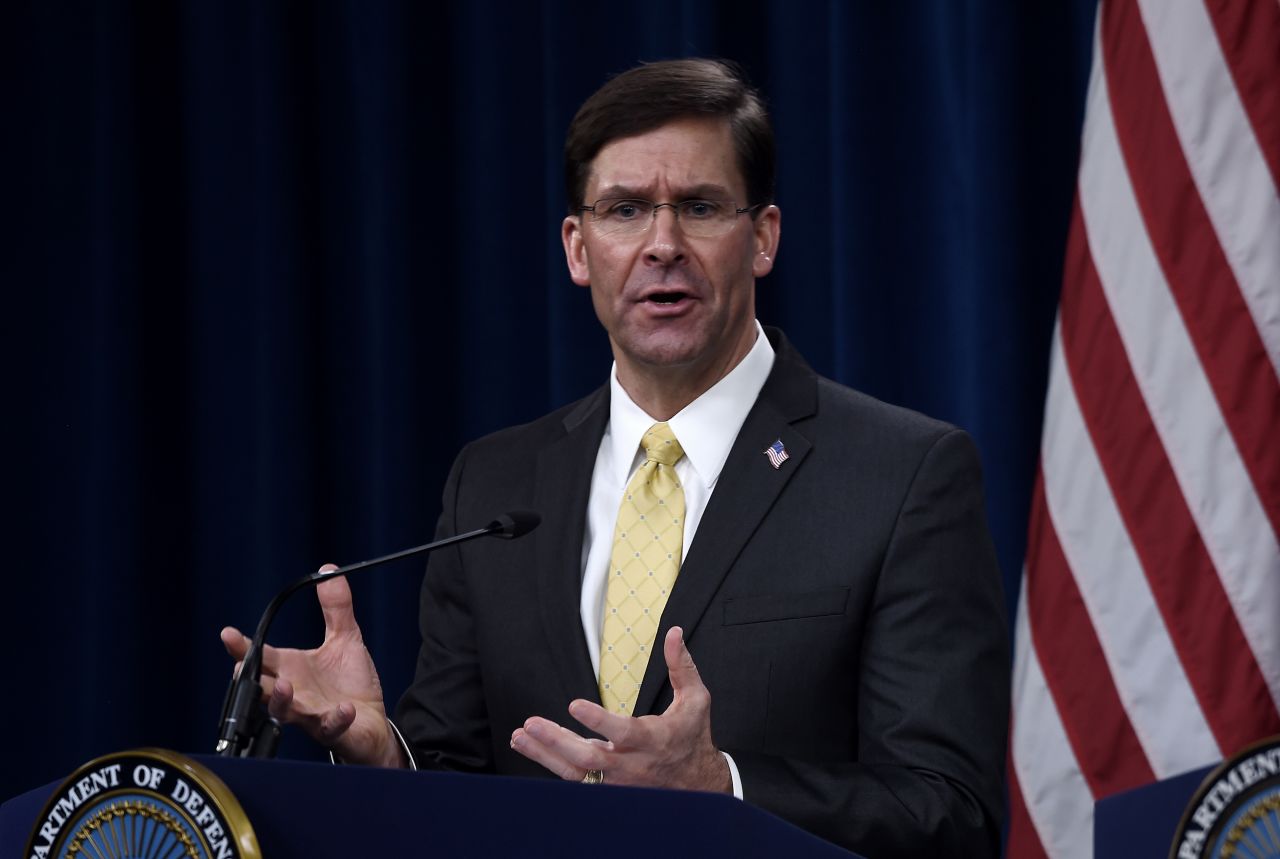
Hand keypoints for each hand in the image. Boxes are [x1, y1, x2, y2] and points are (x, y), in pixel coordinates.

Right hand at [220, 569, 403, 767]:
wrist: (371, 720)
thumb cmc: (350, 683)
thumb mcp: (345, 639)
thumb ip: (336, 608)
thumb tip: (329, 570)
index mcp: (291, 669)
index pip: (261, 656)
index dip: (242, 646)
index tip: (227, 634)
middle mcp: (295, 693)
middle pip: (264, 687)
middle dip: (251, 679)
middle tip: (242, 667)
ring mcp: (311, 714)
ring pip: (287, 712)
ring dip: (283, 700)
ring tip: (285, 685)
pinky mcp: (334, 730)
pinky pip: (331, 727)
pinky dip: (336, 719)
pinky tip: (344, 709)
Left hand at [509, 626, 729, 791]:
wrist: (698, 787)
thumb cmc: (693, 738)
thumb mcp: (695, 700)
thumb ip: (681, 666)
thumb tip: (674, 633)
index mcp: (651, 740)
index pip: (622, 733)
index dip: (597, 721)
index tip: (574, 704)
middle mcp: (630, 765)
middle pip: (588, 759)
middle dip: (556, 742)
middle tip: (531, 723)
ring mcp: (617, 782)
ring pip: (575, 774)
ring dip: (544, 755)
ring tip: (519, 736)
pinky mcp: (607, 790)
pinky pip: (575, 783)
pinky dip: (551, 766)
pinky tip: (531, 749)